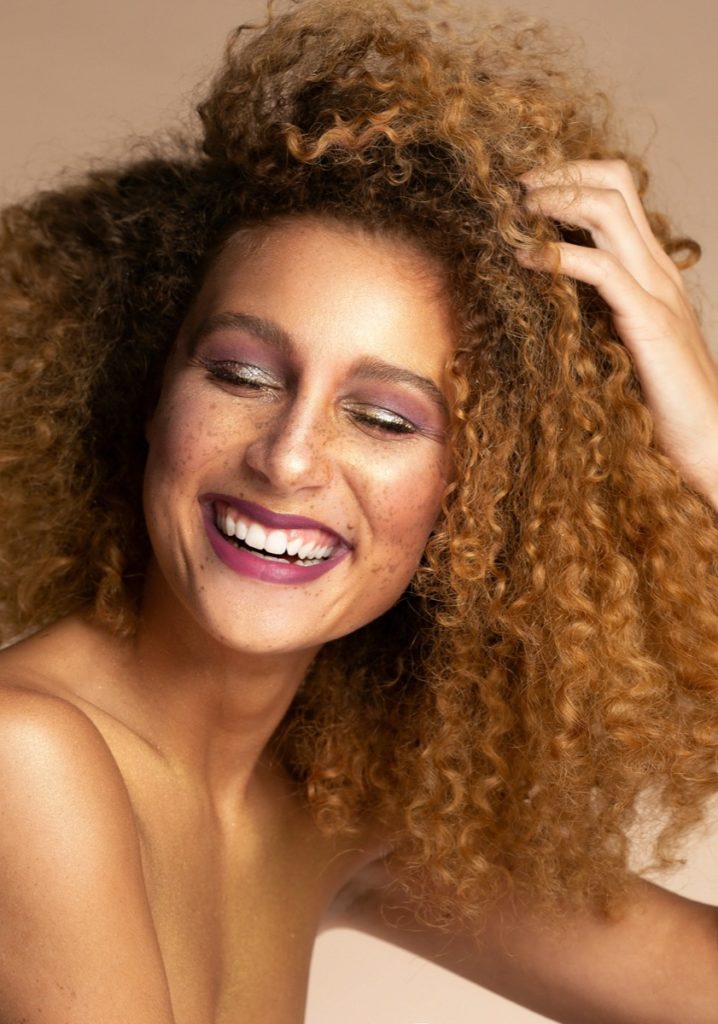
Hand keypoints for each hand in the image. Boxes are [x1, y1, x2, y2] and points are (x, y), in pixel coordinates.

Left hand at [517, 159, 717, 511]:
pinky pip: (602, 270)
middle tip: (513, 187)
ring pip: (608, 210)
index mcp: (653, 269)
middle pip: (613, 183)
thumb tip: (546, 295)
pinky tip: (526, 259)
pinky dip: (559, 256)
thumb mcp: (620, 340)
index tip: (524, 188)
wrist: (707, 441)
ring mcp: (657, 290)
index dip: (571, 176)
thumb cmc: (659, 400)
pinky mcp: (649, 321)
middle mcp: (658, 269)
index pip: (619, 191)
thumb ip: (596, 310)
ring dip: (555, 200)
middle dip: (558, 173)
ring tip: (516, 211)